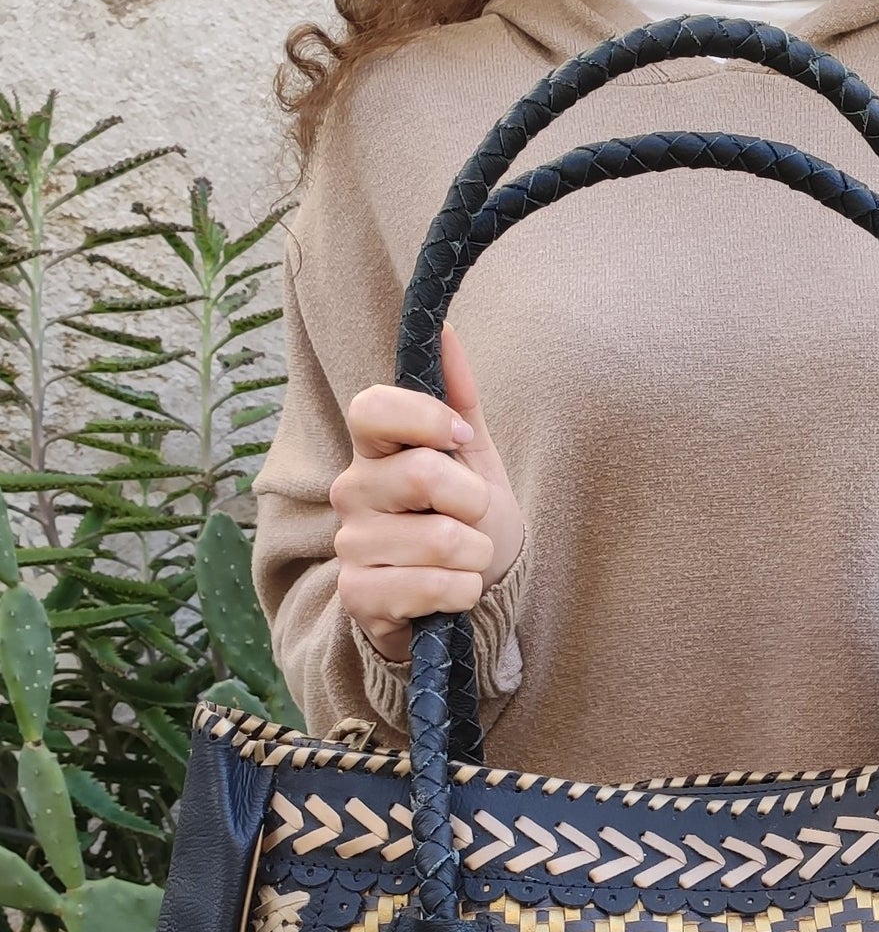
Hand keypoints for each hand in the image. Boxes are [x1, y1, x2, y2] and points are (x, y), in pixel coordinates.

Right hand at [332, 325, 523, 661]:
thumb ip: (460, 401)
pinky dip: (463, 592)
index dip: (427, 419)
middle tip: (472, 519)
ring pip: (440, 539)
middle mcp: (351, 491)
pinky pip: (431, 586)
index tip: (461, 440)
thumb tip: (447, 332)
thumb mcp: (473, 462)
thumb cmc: (465, 524)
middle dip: (474, 501)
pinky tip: (452, 594)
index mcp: (374, 451)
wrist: (464, 599)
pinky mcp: (359, 597)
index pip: (372, 409)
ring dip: (475, 556)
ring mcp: (350, 546)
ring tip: (463, 562)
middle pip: (423, 473)